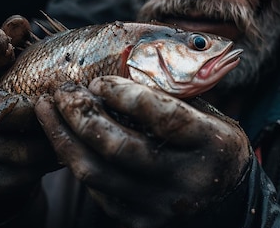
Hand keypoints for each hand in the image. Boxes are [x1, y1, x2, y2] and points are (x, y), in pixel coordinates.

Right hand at [0, 16, 61, 220]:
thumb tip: (18, 23)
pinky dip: (48, 162)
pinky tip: (68, 149)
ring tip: (74, 129)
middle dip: (22, 109)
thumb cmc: (12, 92)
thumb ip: (16, 43)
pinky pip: (23, 174)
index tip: (2, 38)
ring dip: (46, 139)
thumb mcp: (13, 65)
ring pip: (11, 148)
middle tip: (54, 105)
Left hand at [35, 75, 252, 227]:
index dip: (124, 96)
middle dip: (80, 115)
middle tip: (63, 91)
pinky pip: (97, 191)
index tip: (98, 81)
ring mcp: (162, 208)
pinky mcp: (142, 224)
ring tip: (49, 110)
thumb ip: (169, 97)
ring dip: (64, 137)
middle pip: (119, 148)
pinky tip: (68, 138)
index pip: (163, 118)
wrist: (230, 202)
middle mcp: (187, 181)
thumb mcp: (207, 115)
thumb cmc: (213, 145)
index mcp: (211, 144)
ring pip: (97, 174)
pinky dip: (78, 161)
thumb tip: (118, 68)